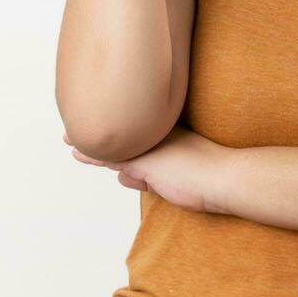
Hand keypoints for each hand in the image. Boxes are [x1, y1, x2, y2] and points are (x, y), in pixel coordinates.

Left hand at [63, 125, 237, 215]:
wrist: (227, 177)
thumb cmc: (213, 178)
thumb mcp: (179, 175)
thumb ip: (155, 175)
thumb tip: (129, 177)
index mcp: (171, 136)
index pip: (140, 132)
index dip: (123, 128)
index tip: (112, 118)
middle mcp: (158, 137)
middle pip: (125, 134)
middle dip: (103, 130)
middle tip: (80, 120)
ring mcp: (151, 147)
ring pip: (115, 144)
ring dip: (92, 142)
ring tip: (70, 135)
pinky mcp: (144, 162)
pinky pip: (111, 157)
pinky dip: (93, 155)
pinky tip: (76, 150)